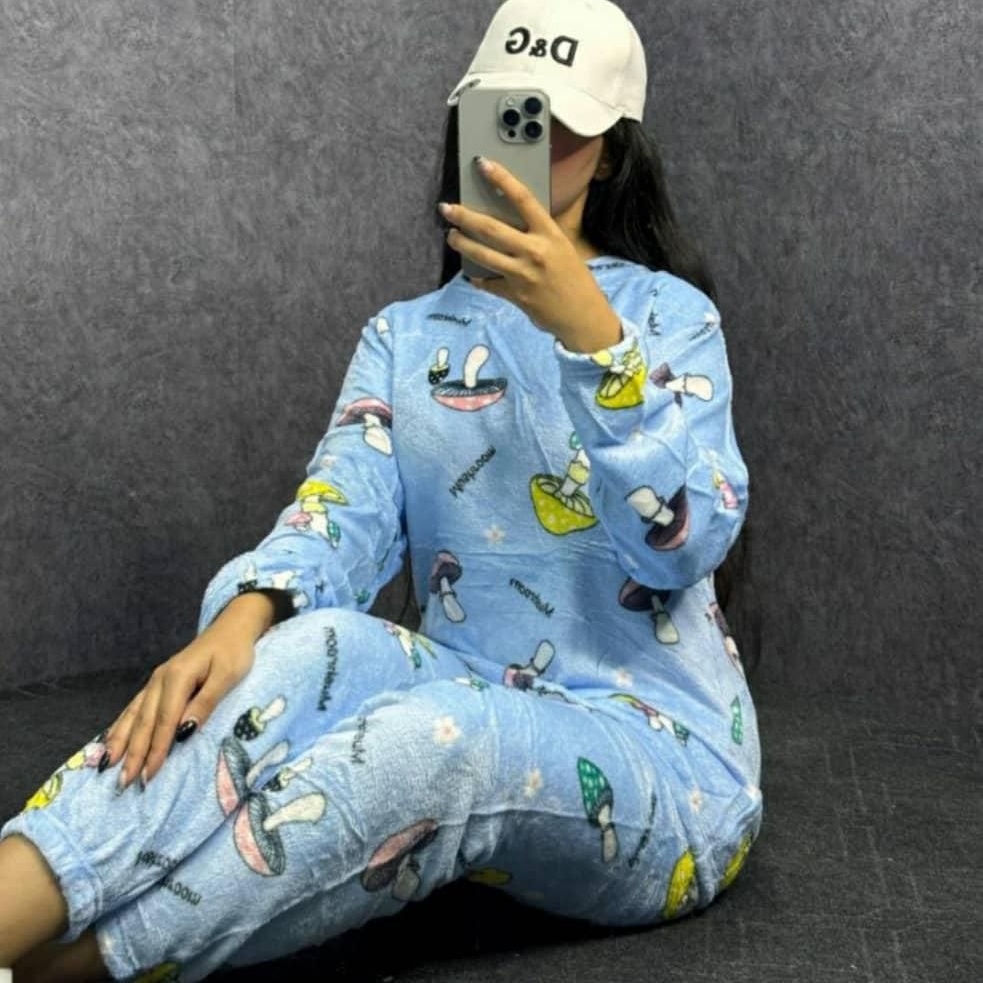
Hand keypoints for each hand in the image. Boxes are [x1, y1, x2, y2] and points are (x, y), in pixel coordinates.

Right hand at [101, 624, 256, 791]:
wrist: (231, 627)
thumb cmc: (234, 652)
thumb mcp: (228, 676)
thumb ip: (206, 702)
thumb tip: (184, 731)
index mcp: (178, 677)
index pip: (165, 721)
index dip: (156, 750)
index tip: (149, 775)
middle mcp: (160, 679)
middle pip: (144, 722)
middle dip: (133, 754)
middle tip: (123, 783)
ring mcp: (155, 680)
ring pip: (133, 715)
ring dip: (120, 742)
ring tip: (107, 766)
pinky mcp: (157, 683)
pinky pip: (134, 707)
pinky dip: (121, 725)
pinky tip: (111, 740)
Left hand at [441, 157, 622, 352]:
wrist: (583, 316)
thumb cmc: (575, 279)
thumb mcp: (561, 247)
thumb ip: (538, 234)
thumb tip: (509, 221)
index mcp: (550, 234)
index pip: (522, 198)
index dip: (501, 178)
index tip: (483, 164)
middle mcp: (535, 251)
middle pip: (490, 228)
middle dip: (464, 216)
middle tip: (447, 209)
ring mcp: (523, 274)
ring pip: (482, 254)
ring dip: (462, 244)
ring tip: (451, 237)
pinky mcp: (515, 295)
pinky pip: (488, 283)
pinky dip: (479, 277)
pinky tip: (473, 274)